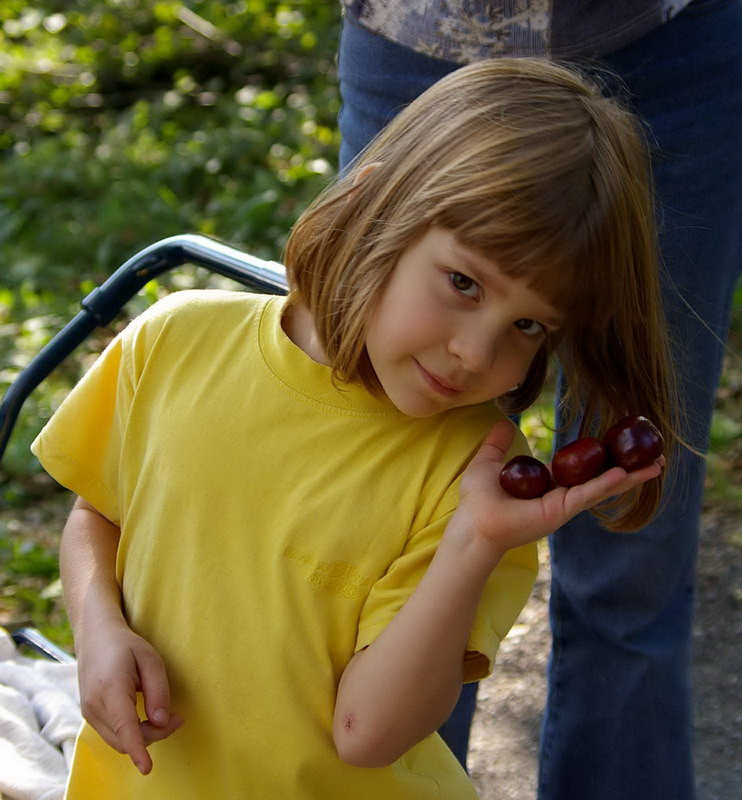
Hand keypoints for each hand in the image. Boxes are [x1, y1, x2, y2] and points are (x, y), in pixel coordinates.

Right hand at [76, 621, 184, 774]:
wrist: (95, 638)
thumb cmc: (126, 646)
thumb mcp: (150, 659)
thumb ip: (158, 691)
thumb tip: (162, 721)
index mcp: (111, 688)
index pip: (125, 726)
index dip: (137, 749)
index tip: (147, 768)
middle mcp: (95, 705)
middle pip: (126, 738)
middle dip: (155, 736)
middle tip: (179, 718)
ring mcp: (88, 712)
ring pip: (119, 740)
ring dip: (144, 736)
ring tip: (167, 717)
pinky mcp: (90, 715)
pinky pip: (113, 734)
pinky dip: (132, 732)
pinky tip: (148, 718)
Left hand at [455, 419, 664, 552]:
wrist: (473, 522)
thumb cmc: (478, 499)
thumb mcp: (489, 462)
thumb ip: (498, 443)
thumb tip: (503, 422)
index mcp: (549, 484)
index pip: (582, 468)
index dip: (602, 456)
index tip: (622, 444)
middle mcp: (562, 495)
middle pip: (602, 478)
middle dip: (630, 468)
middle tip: (656, 457)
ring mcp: (564, 505)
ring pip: (603, 487)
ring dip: (631, 477)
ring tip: (657, 465)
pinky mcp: (561, 511)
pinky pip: (588, 494)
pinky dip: (606, 484)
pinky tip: (625, 473)